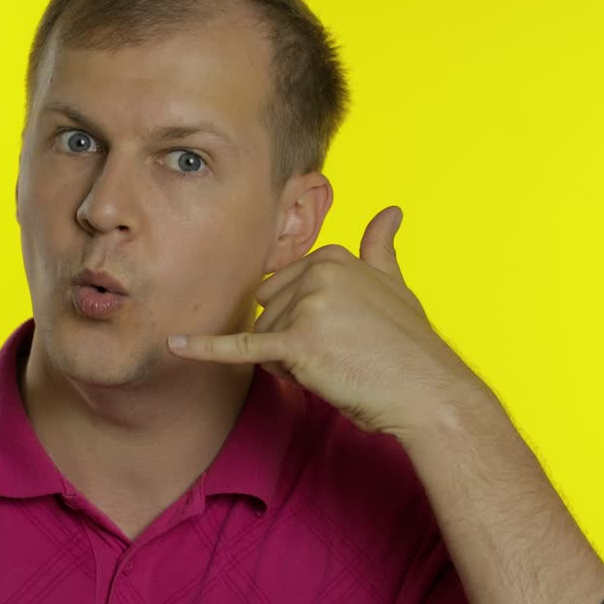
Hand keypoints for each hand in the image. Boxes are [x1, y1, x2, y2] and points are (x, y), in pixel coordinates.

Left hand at [167, 206, 482, 436]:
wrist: (429, 393)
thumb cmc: (410, 347)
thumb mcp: (396, 286)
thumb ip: (380, 248)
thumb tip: (390, 210)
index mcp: (332, 256)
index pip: (281, 291)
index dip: (304, 323)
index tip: (345, 335)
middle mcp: (318, 271)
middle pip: (268, 313)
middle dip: (292, 342)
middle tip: (343, 355)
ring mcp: (307, 304)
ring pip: (266, 341)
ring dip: (293, 363)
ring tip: (339, 367)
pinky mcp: (298, 341)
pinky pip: (243, 348)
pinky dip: (206, 349)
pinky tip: (175, 344)